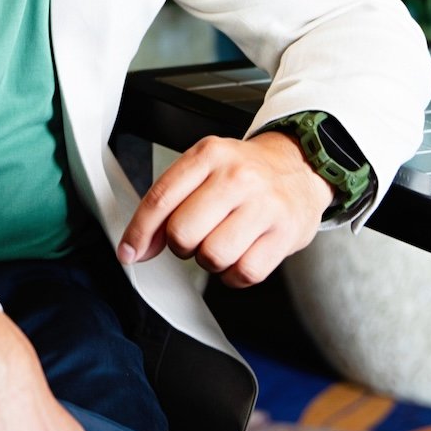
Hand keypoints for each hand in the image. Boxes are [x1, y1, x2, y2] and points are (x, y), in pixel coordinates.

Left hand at [117, 132, 333, 287]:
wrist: (300, 166)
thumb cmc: (246, 172)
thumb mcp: (204, 168)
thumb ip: (169, 201)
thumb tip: (139, 245)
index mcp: (209, 155)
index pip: (160, 199)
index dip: (139, 232)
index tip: (129, 253)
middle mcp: (237, 176)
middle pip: (182, 233)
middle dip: (181, 245)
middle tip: (195, 236)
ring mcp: (264, 205)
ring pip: (212, 256)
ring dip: (209, 260)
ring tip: (222, 242)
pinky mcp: (285, 234)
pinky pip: (244, 273)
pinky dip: (234, 275)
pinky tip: (240, 255)